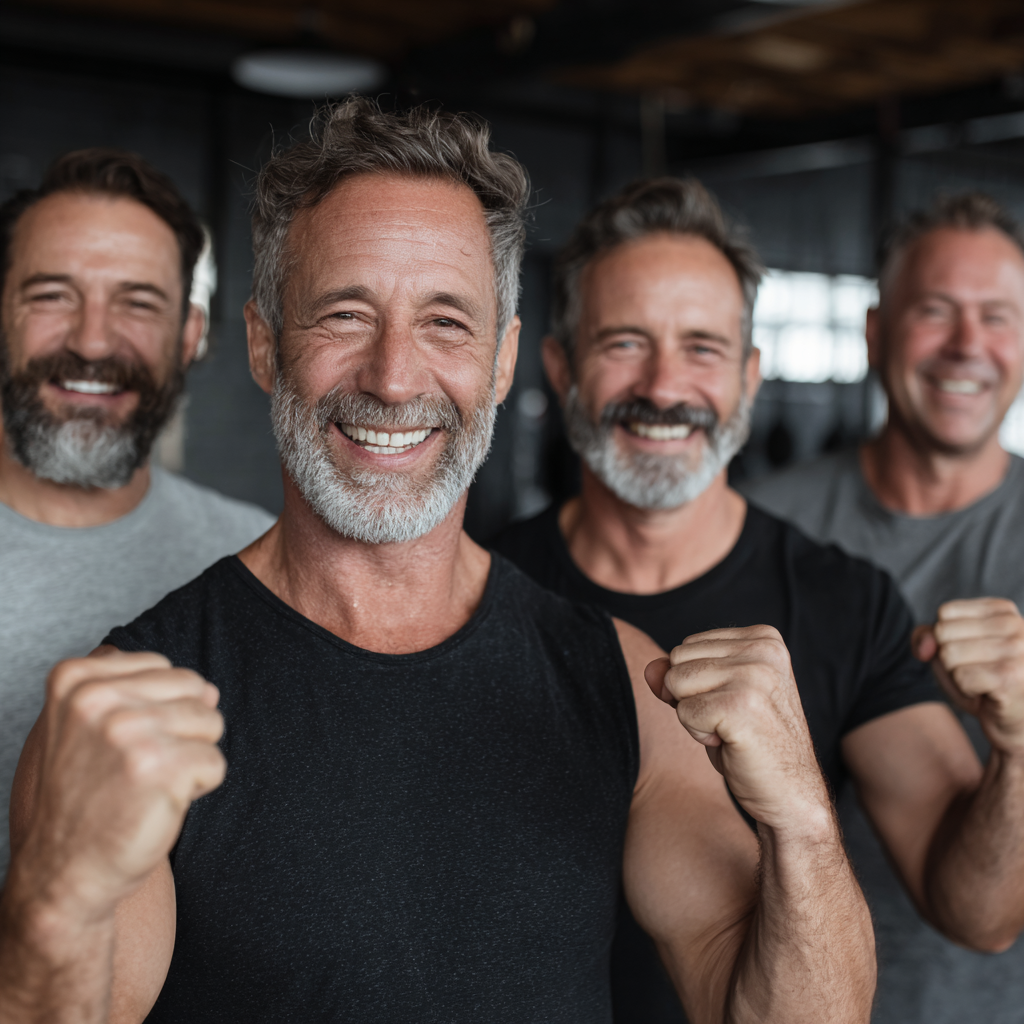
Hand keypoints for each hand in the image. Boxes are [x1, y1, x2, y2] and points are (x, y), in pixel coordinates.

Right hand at [12, 649, 225, 924]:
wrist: (65, 872)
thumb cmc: (88, 798)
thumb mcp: (94, 731)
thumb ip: (145, 695)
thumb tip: (210, 690)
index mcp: (76, 679)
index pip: (165, 667)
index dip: (159, 710)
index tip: (121, 746)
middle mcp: (97, 699)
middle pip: (194, 688)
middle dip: (183, 729)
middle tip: (140, 768)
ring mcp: (127, 732)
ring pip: (212, 721)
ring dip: (192, 757)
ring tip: (150, 784)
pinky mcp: (158, 767)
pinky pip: (216, 763)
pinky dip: (199, 787)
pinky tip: (160, 804)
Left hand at [645, 626, 829, 834]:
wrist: (790, 793)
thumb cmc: (751, 743)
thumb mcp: (714, 698)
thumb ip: (680, 675)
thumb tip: (650, 669)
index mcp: (762, 638)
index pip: (687, 646)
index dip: (697, 683)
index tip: (734, 706)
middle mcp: (763, 649)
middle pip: (677, 660)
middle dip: (691, 697)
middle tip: (731, 721)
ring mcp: (754, 676)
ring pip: (675, 683)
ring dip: (694, 716)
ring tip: (731, 730)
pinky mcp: (741, 705)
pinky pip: (684, 712)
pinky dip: (699, 734)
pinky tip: (732, 743)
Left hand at [913, 598, 1023, 754]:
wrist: (1016, 723)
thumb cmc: (981, 683)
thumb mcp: (949, 652)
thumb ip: (927, 636)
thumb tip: (925, 647)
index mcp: (1003, 610)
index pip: (945, 613)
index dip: (946, 639)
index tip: (973, 655)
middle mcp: (1015, 624)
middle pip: (943, 632)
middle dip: (950, 659)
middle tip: (977, 673)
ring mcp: (1017, 649)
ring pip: (948, 655)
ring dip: (957, 676)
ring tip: (982, 683)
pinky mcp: (1010, 675)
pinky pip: (960, 677)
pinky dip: (966, 691)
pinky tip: (988, 695)